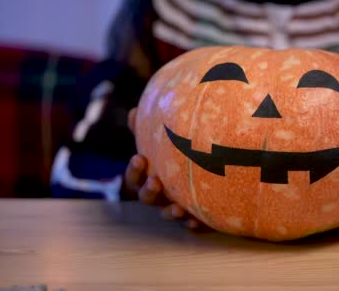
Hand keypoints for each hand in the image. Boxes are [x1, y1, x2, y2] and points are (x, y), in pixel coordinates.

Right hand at [124, 108, 204, 229]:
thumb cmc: (174, 155)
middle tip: (155, 181)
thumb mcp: (160, 142)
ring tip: (178, 208)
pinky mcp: (193, 217)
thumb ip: (146, 129)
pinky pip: (190, 225)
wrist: (205, 175)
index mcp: (147, 177)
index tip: (140, 158)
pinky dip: (192, 224)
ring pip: (168, 214)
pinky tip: (196, 221)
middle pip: (147, 198)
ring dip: (170, 212)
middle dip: (149, 191)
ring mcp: (174, 208)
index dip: (134, 170)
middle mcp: (158, 196)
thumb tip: (133, 112)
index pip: (134, 177)